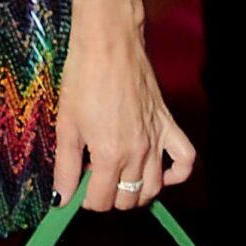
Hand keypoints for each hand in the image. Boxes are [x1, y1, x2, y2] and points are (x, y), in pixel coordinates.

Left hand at [53, 23, 195, 213]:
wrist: (109, 44)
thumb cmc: (83, 79)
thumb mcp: (66, 126)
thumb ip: (65, 168)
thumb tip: (60, 199)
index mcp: (110, 154)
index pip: (102, 200)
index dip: (85, 200)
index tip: (77, 187)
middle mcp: (138, 152)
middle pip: (128, 198)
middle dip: (109, 196)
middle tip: (93, 176)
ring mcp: (157, 139)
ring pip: (155, 187)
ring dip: (136, 191)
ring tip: (117, 175)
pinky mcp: (168, 124)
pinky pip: (185, 159)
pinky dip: (177, 173)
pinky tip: (159, 171)